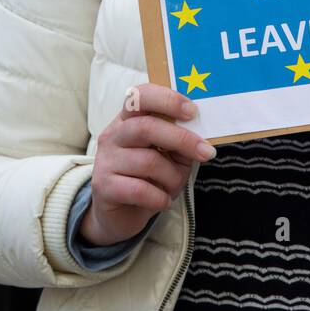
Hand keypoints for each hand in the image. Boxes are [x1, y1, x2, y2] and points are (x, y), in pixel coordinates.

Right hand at [80, 83, 215, 245]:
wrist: (120, 214)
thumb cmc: (148, 179)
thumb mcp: (169, 157)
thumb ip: (180, 144)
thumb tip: (202, 139)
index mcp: (128, 120)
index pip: (140, 96)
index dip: (167, 100)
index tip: (193, 111)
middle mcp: (113, 135)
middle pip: (147, 127)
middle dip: (182, 139)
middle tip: (206, 152)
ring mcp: (105, 160)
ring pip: (148, 162)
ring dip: (172, 176)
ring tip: (174, 187)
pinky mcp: (103, 186)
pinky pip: (140, 190)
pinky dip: (159, 198)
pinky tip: (162, 201)